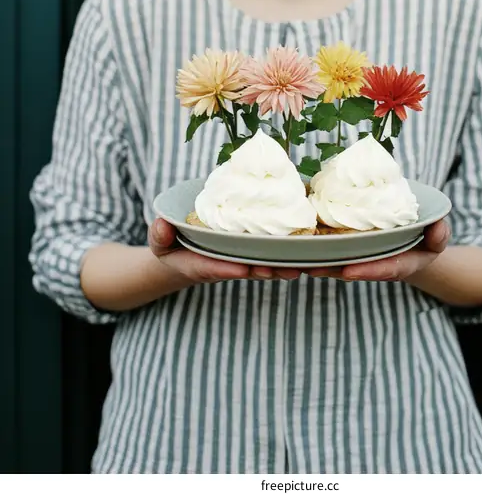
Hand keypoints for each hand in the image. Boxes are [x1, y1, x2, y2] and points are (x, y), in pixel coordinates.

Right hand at [148, 218, 301, 281]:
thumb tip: (161, 224)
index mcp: (203, 264)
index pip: (217, 268)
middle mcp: (227, 264)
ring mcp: (241, 259)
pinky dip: (288, 252)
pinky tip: (307, 245)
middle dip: (267, 271)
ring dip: (283, 265)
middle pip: (250, 270)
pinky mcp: (253, 251)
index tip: (243, 269)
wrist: (184, 256)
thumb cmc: (171, 248)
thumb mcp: (161, 243)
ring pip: (265, 264)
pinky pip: (272, 253)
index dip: (230, 269)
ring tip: (302, 265)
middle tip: (285, 270)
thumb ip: (160, 236)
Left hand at [305, 219, 450, 281]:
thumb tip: (437, 228)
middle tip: (312, 267)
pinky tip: (293, 242)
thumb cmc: (425, 238)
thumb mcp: (438, 237)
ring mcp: (359, 256)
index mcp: (398, 263)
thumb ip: (440, 234)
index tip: (350, 272)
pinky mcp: (346, 245)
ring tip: (295, 259)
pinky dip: (312, 247)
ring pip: (335, 261)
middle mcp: (375, 263)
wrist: (412, 237)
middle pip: (351, 268)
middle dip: (332, 269)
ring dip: (316, 260)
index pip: (384, 269)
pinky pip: (329, 247)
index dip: (368, 271)